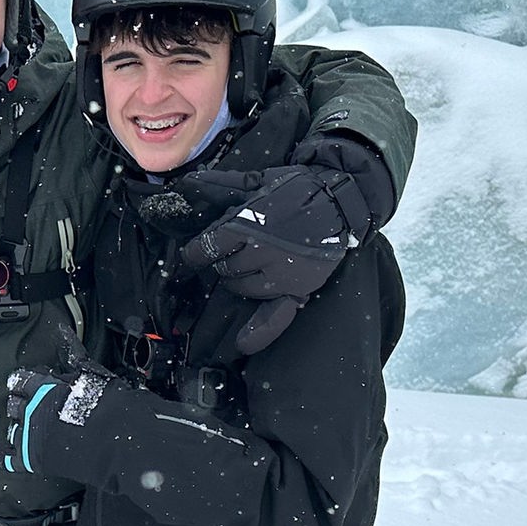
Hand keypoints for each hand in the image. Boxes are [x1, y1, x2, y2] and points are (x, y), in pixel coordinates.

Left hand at [0, 332, 119, 474]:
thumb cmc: (113, 407)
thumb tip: (61, 331)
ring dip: (18, 425)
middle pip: (14, 403)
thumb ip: (72, 355)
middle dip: (21, 403)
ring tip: (27, 426)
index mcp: (44, 386)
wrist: (123, 443)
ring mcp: (30, 434)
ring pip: (12, 427)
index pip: (23, 379)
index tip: (23, 382)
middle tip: (29, 406)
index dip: (23, 382)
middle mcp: (32, 409)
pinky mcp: (33, 458)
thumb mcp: (91, 374)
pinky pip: (6, 459)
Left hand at [176, 165, 366, 354]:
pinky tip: (244, 344)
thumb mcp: (256, 181)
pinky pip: (275, 315)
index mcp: (244, 226)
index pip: (205, 249)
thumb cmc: (296, 188)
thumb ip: (221, 186)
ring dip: (239, 280)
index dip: (194, 254)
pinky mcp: (300, 288)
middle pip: (223, 269)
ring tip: (250, 265)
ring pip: (241, 288)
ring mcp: (281, 273)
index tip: (192, 256)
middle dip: (223, 261)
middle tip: (235, 250)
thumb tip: (186, 184)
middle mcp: (260, 252)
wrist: (340, 199)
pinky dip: (259, 331)